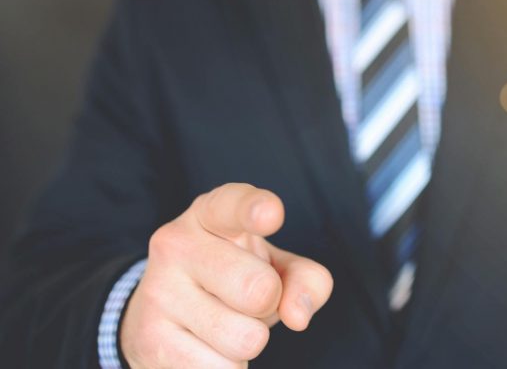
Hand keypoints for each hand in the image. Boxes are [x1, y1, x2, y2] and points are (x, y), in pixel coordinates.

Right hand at [120, 183, 333, 367]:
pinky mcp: (150, 338)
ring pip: (245, 338)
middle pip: (259, 290)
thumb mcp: (276, 268)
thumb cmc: (235, 283)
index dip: (255, 209)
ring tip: (226, 324)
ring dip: (249, 341)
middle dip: (269, 306)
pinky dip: (228, 367)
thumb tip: (296, 316)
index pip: (232, 205)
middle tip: (249, 300)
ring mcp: (159, 290)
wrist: (163, 318)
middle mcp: (178, 243)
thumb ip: (306, 279)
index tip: (271, 214)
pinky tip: (205, 349)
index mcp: (212, 214)